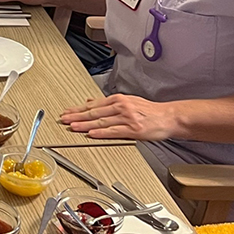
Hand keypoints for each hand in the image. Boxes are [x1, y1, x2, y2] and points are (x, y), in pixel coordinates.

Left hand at [59, 94, 178, 140]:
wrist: (169, 117)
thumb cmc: (150, 111)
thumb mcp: (128, 101)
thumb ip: (109, 103)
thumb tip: (90, 102)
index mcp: (119, 99)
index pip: (93, 104)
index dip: (78, 109)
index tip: (67, 112)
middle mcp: (121, 106)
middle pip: (94, 112)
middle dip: (77, 116)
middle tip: (64, 119)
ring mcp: (127, 118)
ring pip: (101, 121)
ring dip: (85, 124)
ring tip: (73, 127)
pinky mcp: (133, 129)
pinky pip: (114, 131)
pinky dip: (101, 132)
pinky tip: (92, 134)